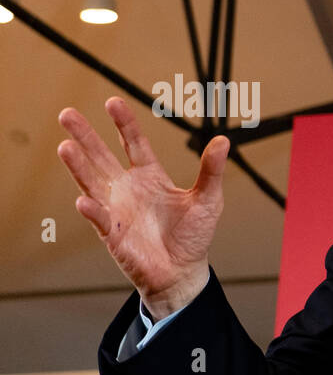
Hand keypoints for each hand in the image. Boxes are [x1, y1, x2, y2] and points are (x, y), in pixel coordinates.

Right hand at [56, 97, 228, 317]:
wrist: (183, 272)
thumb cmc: (193, 236)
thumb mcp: (208, 199)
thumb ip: (212, 171)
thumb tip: (224, 140)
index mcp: (150, 176)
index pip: (134, 143)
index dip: (124, 123)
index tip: (113, 102)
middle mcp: (128, 188)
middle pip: (102, 156)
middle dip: (85, 136)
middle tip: (67, 114)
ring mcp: (117, 209)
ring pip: (92, 182)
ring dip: (79, 166)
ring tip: (65, 147)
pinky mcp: (113, 234)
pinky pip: (100, 219)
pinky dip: (93, 210)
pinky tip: (84, 200)